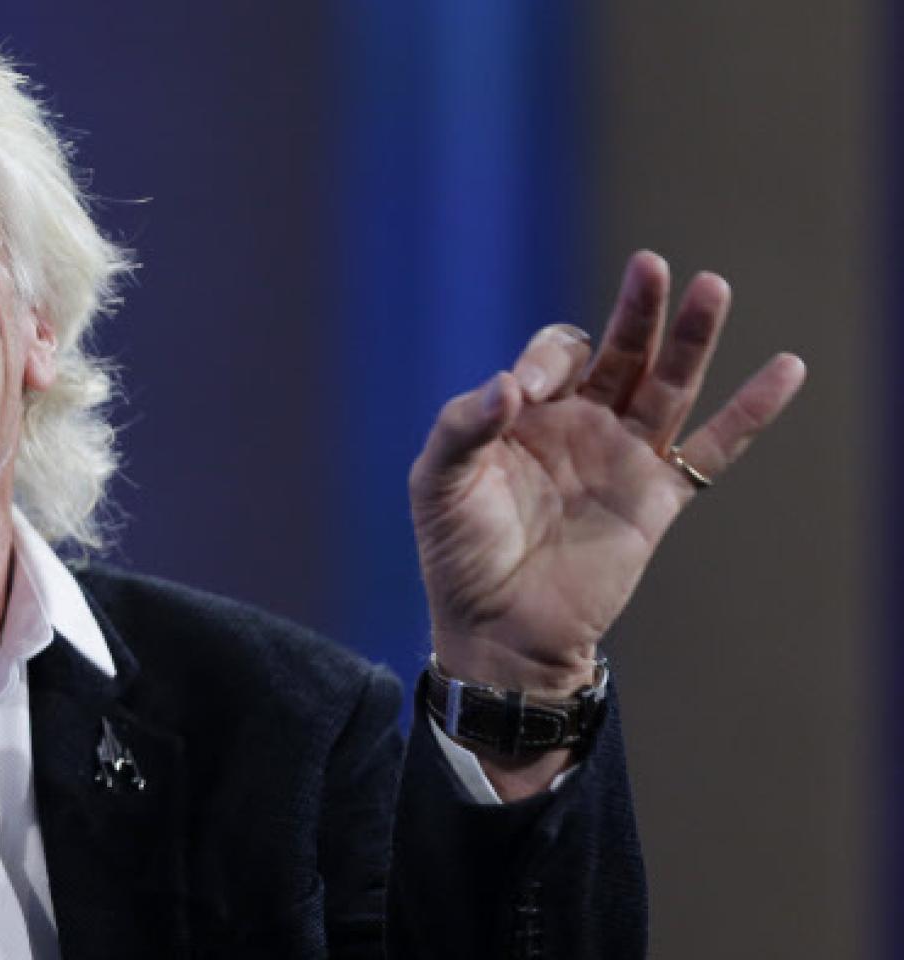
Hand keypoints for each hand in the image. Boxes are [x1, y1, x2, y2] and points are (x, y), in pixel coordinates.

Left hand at [410, 251, 805, 698]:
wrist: (499, 628)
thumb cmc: (460, 554)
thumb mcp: (437, 484)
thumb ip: (461, 427)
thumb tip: (509, 386)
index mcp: (525, 414)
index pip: (554, 356)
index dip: (547, 360)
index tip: (525, 393)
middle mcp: (579, 426)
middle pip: (620, 351)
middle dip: (637, 309)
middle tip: (651, 265)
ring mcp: (622, 458)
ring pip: (667, 385)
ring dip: (690, 339)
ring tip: (711, 288)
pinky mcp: (656, 498)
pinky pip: (711, 449)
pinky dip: (750, 412)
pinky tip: (786, 368)